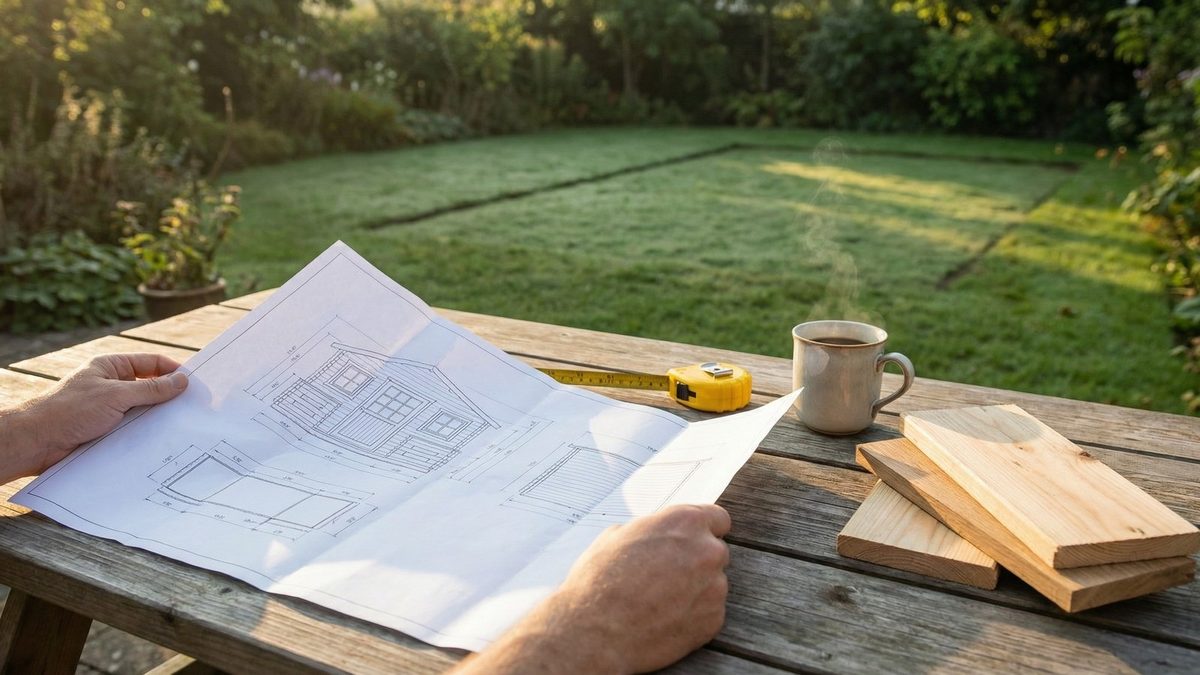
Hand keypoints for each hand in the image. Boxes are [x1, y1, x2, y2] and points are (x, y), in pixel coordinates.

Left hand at [0, 353, 187, 482]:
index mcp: (111, 367)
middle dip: (169, 397)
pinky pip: (133, 428)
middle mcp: (111, 385)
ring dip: (157, 418)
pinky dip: (146, 433)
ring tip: (180, 426)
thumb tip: (182, 381)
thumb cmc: (70, 411)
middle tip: (193, 408)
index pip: (151, 362)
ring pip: (143, 410)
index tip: (195, 384)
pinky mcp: (107, 429)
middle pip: (150, 387)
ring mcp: (109, 408)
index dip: (173, 370)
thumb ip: (151, 389)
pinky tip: (161, 440)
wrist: (36, 442)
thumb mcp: (115, 396)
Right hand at [453, 504, 731, 673]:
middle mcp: (703, 550)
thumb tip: (652, 526)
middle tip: (664, 578)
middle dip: (694, 562)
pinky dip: (692, 619)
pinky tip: (660, 622)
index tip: (689, 541)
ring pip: (712, 584)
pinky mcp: (710, 621)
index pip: (716, 517)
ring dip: (693, 591)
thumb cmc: (590, 580)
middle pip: (715, 551)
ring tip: (655, 603)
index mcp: (680, 521)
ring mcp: (710, 587)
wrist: (587, 631)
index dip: (699, 531)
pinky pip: (709, 615)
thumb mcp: (613, 539)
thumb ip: (645, 530)